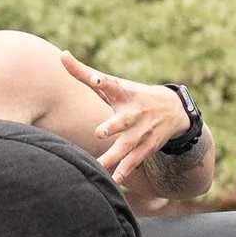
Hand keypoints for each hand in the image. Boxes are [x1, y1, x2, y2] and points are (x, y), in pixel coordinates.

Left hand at [61, 55, 195, 186]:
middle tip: (99, 132)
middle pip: (122, 120)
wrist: (173, 110)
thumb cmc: (131, 95)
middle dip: (112, 126)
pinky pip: (135, 160)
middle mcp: (134, 112)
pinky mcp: (148, 146)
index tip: (95, 79)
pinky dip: (125, 171)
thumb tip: (62, 55)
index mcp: (123, 93)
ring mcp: (142, 130)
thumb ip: (85, 73)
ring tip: (99, 165)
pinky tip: (114, 181)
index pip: (111, 84)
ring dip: (114, 156)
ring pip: (127, 145)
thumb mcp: (113, 84)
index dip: (101, 80)